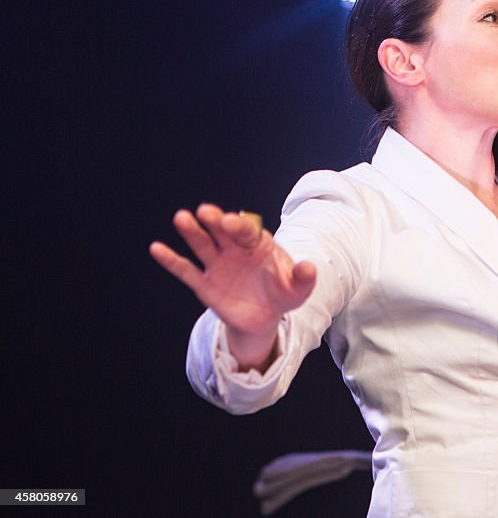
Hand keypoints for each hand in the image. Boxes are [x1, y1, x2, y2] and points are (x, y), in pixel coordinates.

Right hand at [149, 203, 315, 366]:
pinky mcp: (205, 284)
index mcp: (259, 245)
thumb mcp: (297, 289)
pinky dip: (172, 260)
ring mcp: (218, 265)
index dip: (239, 225)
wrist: (266, 317)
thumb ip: (303, 278)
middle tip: (204, 211)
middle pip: (222, 232)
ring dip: (192, 232)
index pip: (248, 231)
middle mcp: (235, 250)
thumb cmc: (283, 293)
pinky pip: (187, 271)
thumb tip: (310, 267)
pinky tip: (157, 249)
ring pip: (203, 245)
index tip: (229, 221)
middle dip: (214, 221)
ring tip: (181, 218)